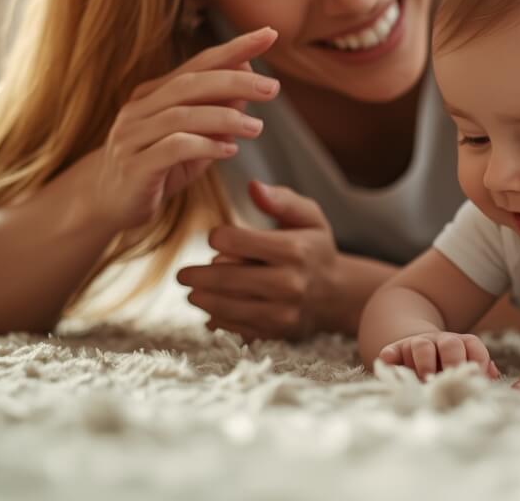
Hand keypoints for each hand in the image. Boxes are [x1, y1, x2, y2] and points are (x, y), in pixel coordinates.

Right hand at [90, 28, 280, 232]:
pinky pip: (171, 149)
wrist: (106, 203)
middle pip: (189, 84)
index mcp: (155, 94)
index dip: (234, 48)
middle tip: (272, 87)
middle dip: (234, 81)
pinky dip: (204, 146)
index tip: (270, 33)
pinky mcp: (134, 166)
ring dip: (224, 119)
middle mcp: (140, 108)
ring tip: (257, 128)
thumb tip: (250, 84)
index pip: (199, 64)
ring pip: (181, 116)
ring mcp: (132, 136)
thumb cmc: (158, 167)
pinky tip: (230, 151)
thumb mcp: (193, 139)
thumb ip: (217, 113)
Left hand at [178, 180, 340, 340]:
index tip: (215, 237)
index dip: (218, 236)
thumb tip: (253, 186)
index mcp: (293, 250)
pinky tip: (211, 308)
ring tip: (192, 292)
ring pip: (226, 306)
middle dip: (196, 275)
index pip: (234, 241)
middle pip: (225, 278)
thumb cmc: (315, 248)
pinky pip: (235, 326)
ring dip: (202, 298)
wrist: (338, 295)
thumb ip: (281, 199)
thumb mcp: (308, 216)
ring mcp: (282, 312)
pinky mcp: (275, 332)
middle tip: (182, 275)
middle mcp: (288, 283)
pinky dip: (217, 318)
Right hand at [377, 332, 500, 381]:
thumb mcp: (465, 366)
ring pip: (422, 345)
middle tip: (451, 379)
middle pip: (450, 343)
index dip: (478, 362)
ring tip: (425, 380)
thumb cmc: (447, 366)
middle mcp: (441, 341)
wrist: (416, 347)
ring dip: (424, 362)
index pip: (474, 347)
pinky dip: (389, 358)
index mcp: (462, 344)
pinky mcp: (395, 351)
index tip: (478, 379)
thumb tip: (494, 377)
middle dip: (452, 360)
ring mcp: (417, 344)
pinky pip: (391, 351)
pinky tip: (388, 364)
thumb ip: (480, 371)